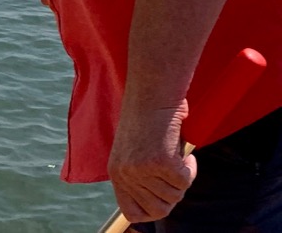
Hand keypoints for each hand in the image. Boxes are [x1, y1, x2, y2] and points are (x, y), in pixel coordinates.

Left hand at [108, 102, 194, 222]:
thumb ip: (140, 178)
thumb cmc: (146, 121)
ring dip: (182, 179)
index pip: (132, 212)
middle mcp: (125, 174)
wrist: (151, 94)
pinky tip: (183, 152)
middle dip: (172, 193)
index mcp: (116, 173)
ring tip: (176, 156)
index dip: (152, 210)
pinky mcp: (161, 162)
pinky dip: (190, 168)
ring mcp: (141, 169)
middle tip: (173, 172)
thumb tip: (160, 203)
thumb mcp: (134, 153)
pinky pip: (185, 181)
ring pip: (175, 196)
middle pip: (160, 209)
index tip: (162, 196)